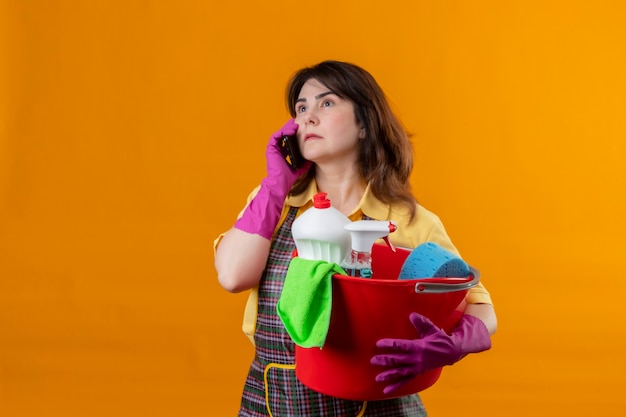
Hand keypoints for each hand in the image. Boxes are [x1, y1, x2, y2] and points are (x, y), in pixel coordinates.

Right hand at [265, 119, 310, 191]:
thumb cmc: (288, 177)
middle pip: (284, 134)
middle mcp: (277, 149)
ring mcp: (273, 148)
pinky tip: (292, 130)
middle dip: (291, 128)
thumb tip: (313, 157)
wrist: (281, 183)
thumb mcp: (301, 166)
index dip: (294, 133)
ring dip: (288, 128)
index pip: (288, 139)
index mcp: (282, 152)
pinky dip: (283, 131)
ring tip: (296, 125)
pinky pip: (276, 136)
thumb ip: (305, 161)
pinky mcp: (271, 148)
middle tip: (299, 123)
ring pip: (280, 133)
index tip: (303, 129)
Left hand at [370, 313, 490, 394]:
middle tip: (373, 360)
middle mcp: (417, 359)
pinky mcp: (418, 373)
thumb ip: (421, 322)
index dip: (389, 345)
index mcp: (419, 347)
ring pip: (400, 372)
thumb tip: (412, 315)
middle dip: (385, 360)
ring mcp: (417, 368)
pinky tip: (386, 390)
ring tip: (377, 378)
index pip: (401, 346)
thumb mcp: (432, 329)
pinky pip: (405, 381)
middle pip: (398, 360)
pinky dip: (396, 386)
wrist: (452, 352)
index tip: (378, 344)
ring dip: (388, 375)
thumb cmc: (440, 339)